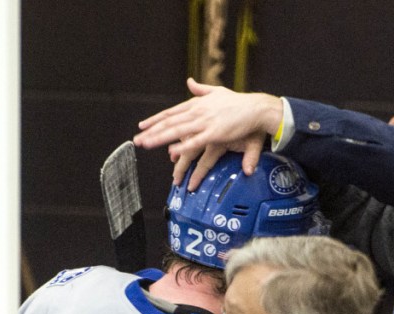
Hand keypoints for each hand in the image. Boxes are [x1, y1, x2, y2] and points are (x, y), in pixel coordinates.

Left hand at [134, 78, 282, 187]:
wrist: (256, 108)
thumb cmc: (239, 102)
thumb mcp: (217, 92)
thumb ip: (202, 89)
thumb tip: (190, 82)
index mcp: (197, 103)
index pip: (171, 112)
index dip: (155, 119)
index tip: (143, 126)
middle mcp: (197, 112)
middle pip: (170, 122)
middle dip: (152, 131)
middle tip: (137, 139)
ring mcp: (205, 122)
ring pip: (177, 132)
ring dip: (160, 138)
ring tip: (146, 144)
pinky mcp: (215, 133)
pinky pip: (195, 141)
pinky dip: (183, 146)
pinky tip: (172, 150)